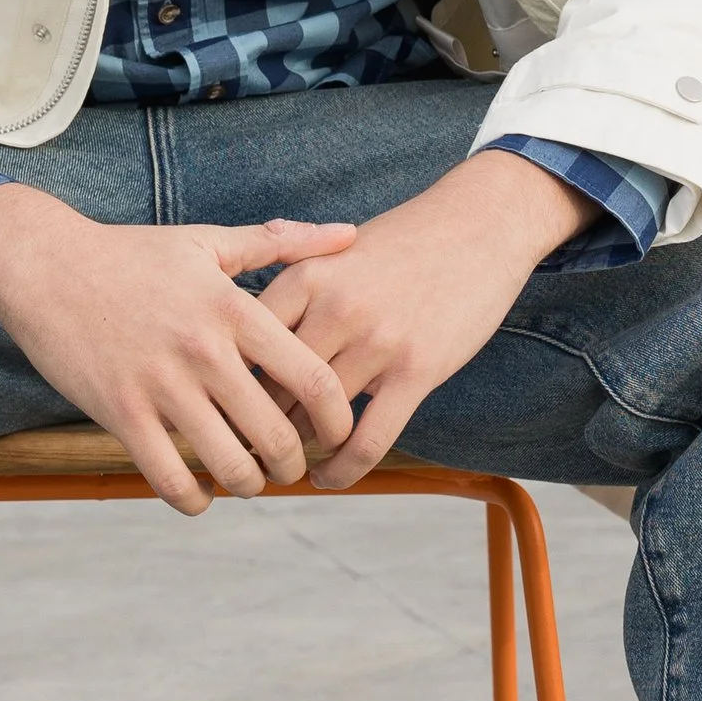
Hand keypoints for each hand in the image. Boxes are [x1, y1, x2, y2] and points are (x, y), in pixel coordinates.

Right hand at [0, 187, 361, 516]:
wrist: (44, 263)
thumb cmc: (131, 253)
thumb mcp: (208, 242)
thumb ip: (281, 243)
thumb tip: (349, 235)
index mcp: (234, 309)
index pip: (314, 380)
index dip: (338, 422)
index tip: (337, 435)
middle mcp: (204, 351)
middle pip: (277, 435)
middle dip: (293, 464)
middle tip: (291, 467)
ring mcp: (161, 386)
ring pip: (229, 466)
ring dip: (247, 485)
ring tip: (248, 478)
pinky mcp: (120, 414)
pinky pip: (170, 478)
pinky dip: (194, 498)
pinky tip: (199, 492)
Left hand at [259, 151, 592, 491]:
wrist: (478, 224)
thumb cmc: (403, 242)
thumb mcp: (335, 252)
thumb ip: (295, 295)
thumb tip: (249, 349)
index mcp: (304, 276)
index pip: (243, 348)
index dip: (226, 388)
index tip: (222, 413)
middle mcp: (334, 309)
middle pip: (271, 389)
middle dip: (256, 427)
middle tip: (245, 452)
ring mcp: (376, 341)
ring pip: (315, 420)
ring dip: (298, 450)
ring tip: (287, 466)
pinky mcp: (416, 370)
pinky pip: (367, 439)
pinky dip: (343, 469)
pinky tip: (330, 476)